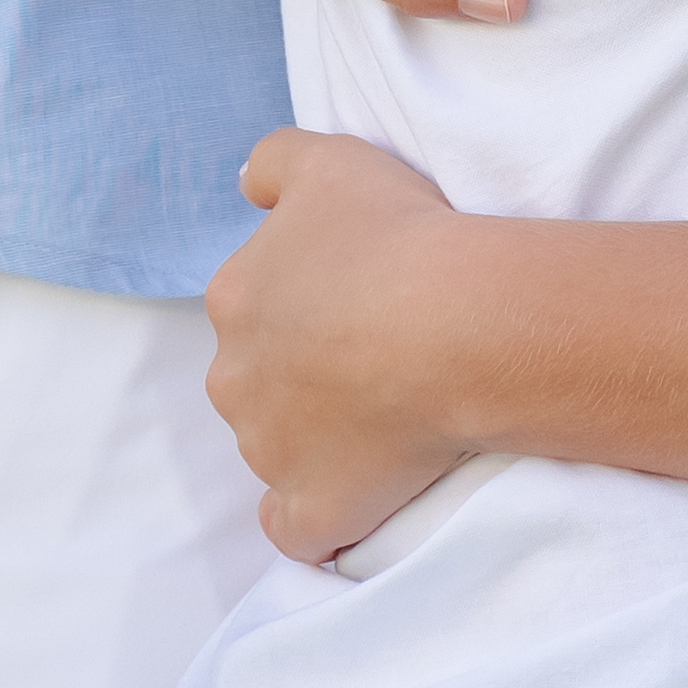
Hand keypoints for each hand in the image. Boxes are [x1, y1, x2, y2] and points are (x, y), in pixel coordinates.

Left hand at [210, 128, 489, 561]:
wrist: (452, 323)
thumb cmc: (397, 235)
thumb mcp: (329, 159)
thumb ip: (273, 162)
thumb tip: (245, 186)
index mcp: (235, 297)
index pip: (253, 306)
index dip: (306, 305)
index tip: (361, 301)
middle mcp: (235, 377)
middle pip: (257, 379)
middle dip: (302, 374)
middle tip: (378, 358)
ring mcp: (268, 451)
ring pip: (278, 447)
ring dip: (318, 439)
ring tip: (390, 417)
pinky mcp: (312, 507)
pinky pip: (297, 528)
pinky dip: (316, 518)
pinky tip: (350, 502)